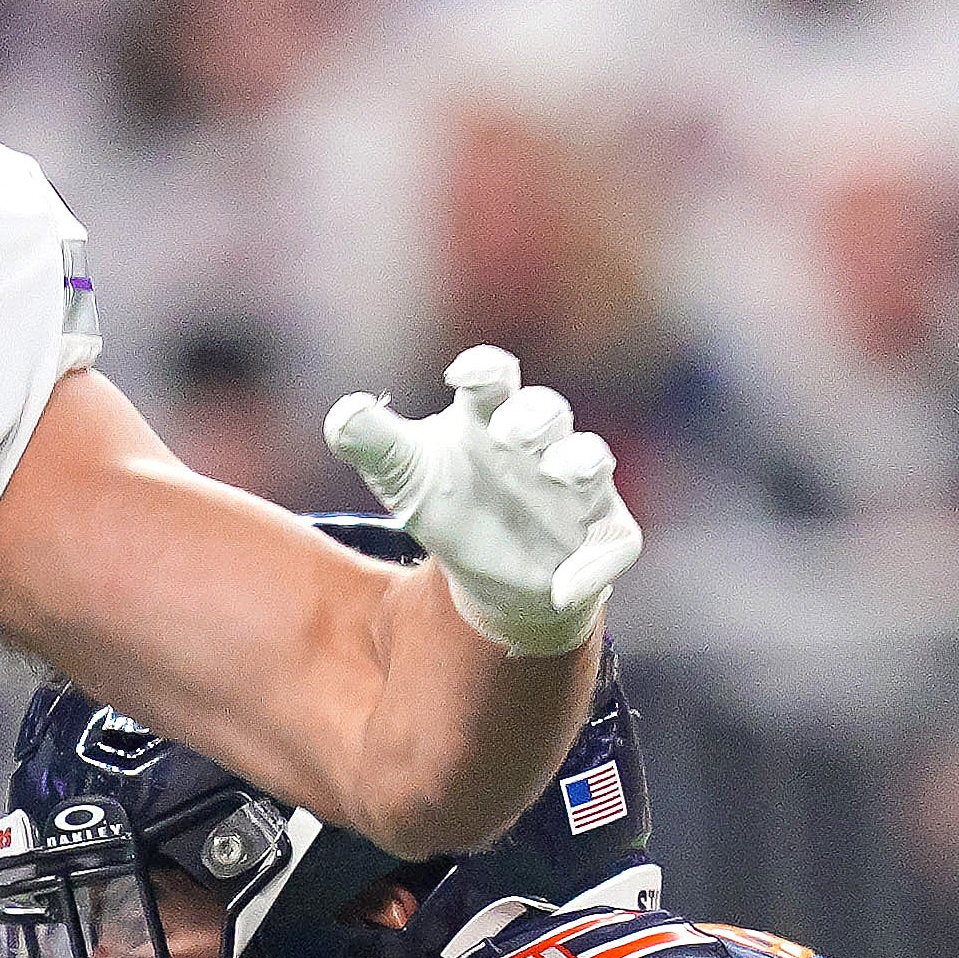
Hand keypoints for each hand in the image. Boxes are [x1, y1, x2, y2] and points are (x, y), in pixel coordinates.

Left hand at [322, 346, 640, 657]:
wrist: (487, 574)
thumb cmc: (448, 502)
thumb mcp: (402, 475)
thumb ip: (370, 441)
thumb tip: (344, 413)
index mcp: (489, 417)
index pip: (494, 378)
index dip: (485, 370)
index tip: (461, 374)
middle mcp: (539, 443)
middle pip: (547, 411)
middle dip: (534, 415)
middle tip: (509, 430)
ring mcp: (577, 487)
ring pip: (591, 460)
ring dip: (579, 461)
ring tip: (560, 471)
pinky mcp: (602, 534)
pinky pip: (614, 542)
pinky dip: (596, 564)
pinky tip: (565, 587)